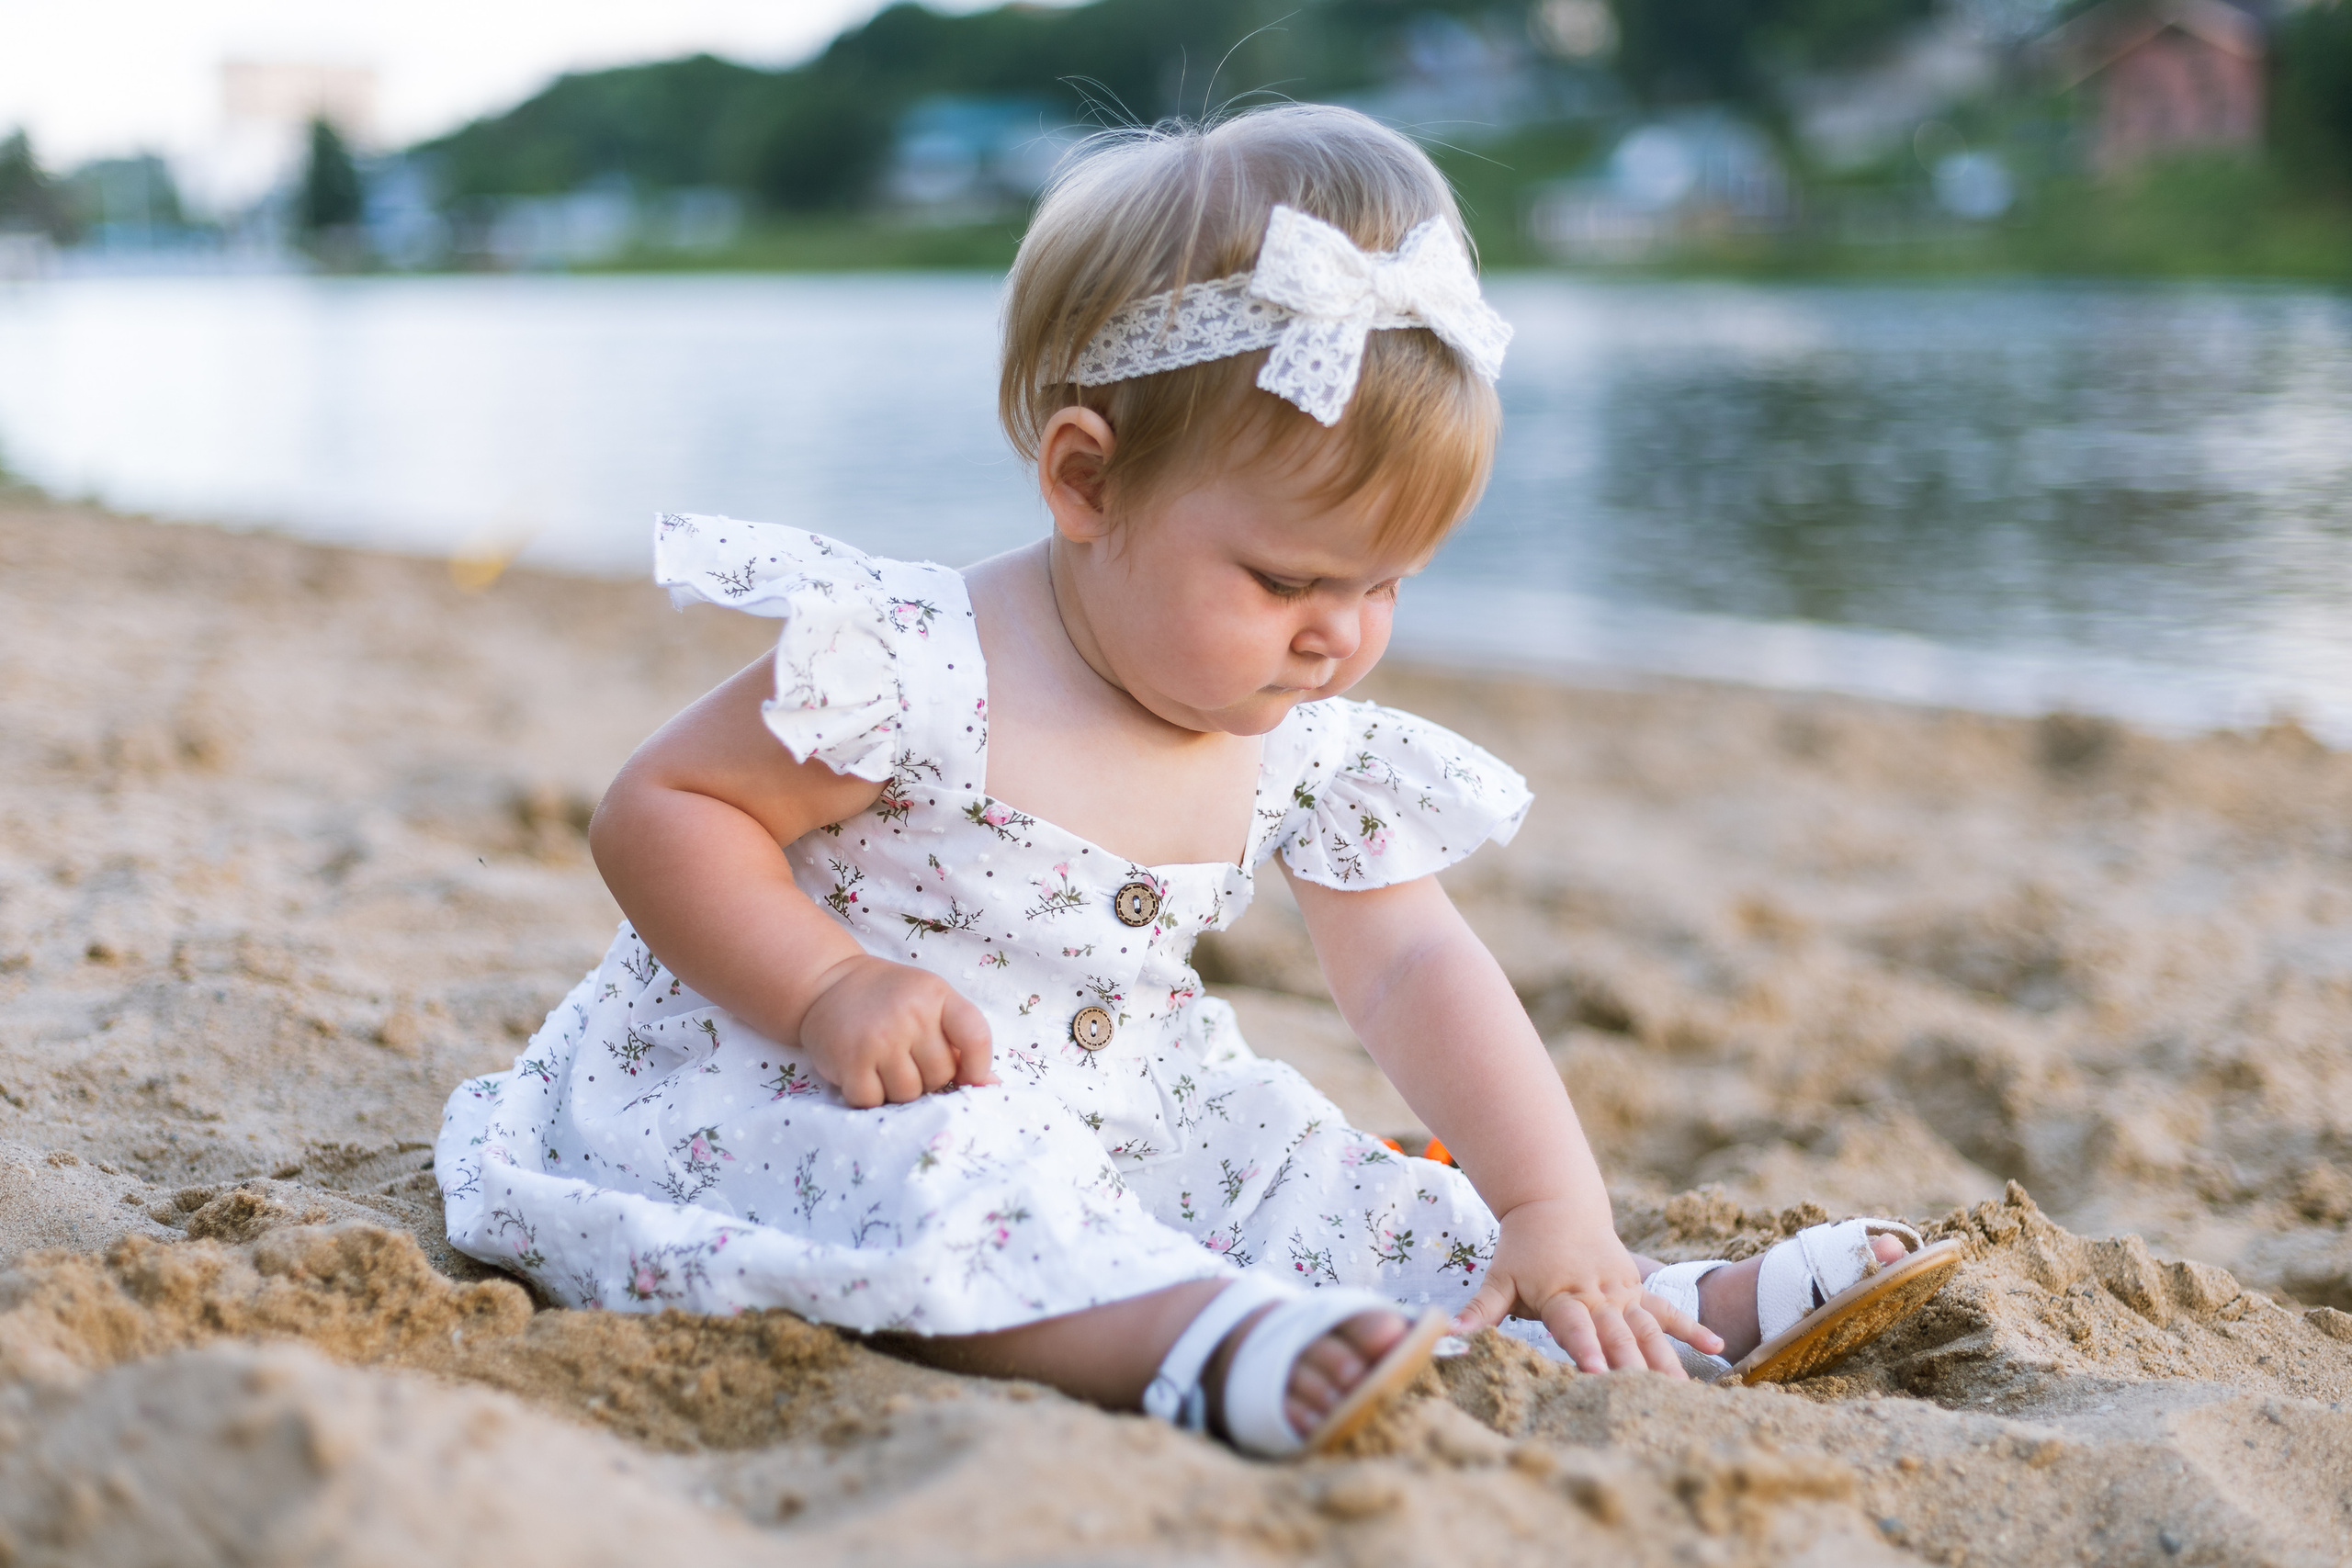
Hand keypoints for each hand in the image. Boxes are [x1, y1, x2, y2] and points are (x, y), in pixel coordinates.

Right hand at [797, 955, 995, 1108]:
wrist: (827, 984)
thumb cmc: (888, 999)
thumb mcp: (930, 1003)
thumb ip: (962, 1039)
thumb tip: (991, 1086)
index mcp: (937, 996)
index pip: (975, 1037)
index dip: (977, 1067)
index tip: (967, 1078)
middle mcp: (910, 1015)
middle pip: (941, 1075)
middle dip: (928, 1078)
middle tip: (906, 1059)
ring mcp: (879, 1039)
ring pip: (909, 1094)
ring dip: (897, 1090)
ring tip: (883, 1066)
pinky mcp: (850, 1062)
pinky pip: (874, 1102)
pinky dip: (870, 1097)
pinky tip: (863, 1073)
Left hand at [1450, 1196, 1721, 1374]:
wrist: (1555, 1202)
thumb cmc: (1522, 1246)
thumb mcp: (1499, 1276)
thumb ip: (1478, 1311)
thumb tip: (1443, 1336)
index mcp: (1563, 1294)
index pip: (1576, 1327)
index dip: (1587, 1350)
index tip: (1598, 1375)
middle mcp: (1597, 1294)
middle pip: (1618, 1334)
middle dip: (1633, 1366)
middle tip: (1649, 1399)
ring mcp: (1621, 1292)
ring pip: (1648, 1328)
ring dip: (1666, 1359)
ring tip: (1682, 1392)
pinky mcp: (1636, 1289)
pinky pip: (1666, 1310)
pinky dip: (1691, 1328)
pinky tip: (1717, 1349)